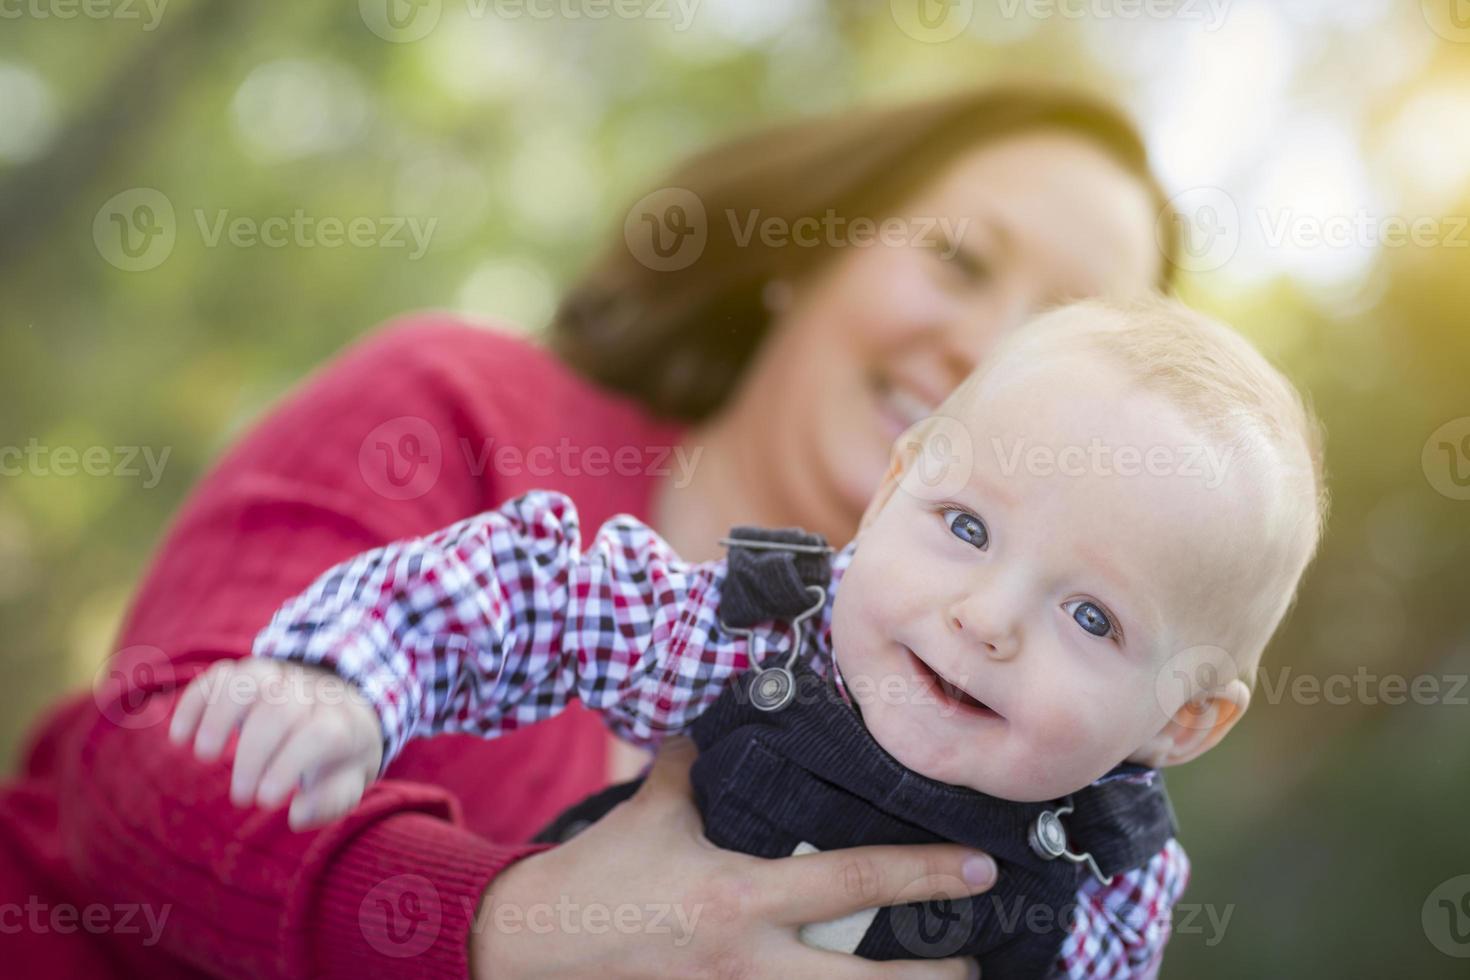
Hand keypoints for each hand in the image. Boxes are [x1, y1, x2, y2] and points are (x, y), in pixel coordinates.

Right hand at [168, 658, 383, 830]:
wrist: (340, 705)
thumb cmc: (338, 754)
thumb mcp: (349, 779)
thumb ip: (331, 799)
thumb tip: (298, 815)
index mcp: (341, 721)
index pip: (320, 734)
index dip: (289, 765)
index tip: (265, 801)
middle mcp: (310, 692)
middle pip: (280, 708)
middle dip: (254, 753)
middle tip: (240, 797)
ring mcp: (277, 677)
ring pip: (248, 680)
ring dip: (220, 716)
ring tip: (205, 756)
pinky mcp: (247, 675)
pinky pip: (218, 676)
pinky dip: (194, 702)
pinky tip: (180, 737)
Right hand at [472, 737, 992, 978]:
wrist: (536, 947)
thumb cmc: (601, 876)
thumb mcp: (653, 813)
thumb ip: (697, 766)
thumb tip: (725, 714)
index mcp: (740, 897)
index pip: (853, 882)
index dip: (923, 874)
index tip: (980, 866)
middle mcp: (751, 961)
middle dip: (935, 976)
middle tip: (982, 959)